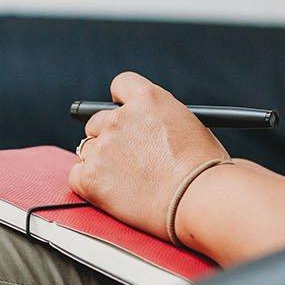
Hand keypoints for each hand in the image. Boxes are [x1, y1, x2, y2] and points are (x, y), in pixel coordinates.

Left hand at [68, 72, 229, 239]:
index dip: (120, 101)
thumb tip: (153, 130)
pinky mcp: (91, 176)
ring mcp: (103, 147)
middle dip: (110, 137)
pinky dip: (91, 184)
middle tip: (128, 158)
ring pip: (87, 149)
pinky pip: (78, 175)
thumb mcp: (190, 126)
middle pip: (98, 121)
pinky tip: (113, 192)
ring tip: (128, 181)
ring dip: (101, 162)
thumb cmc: (206, 169)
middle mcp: (120, 118)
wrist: (200, 199)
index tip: (122, 111)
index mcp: (148, 99)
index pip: (121, 85)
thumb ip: (162, 121)